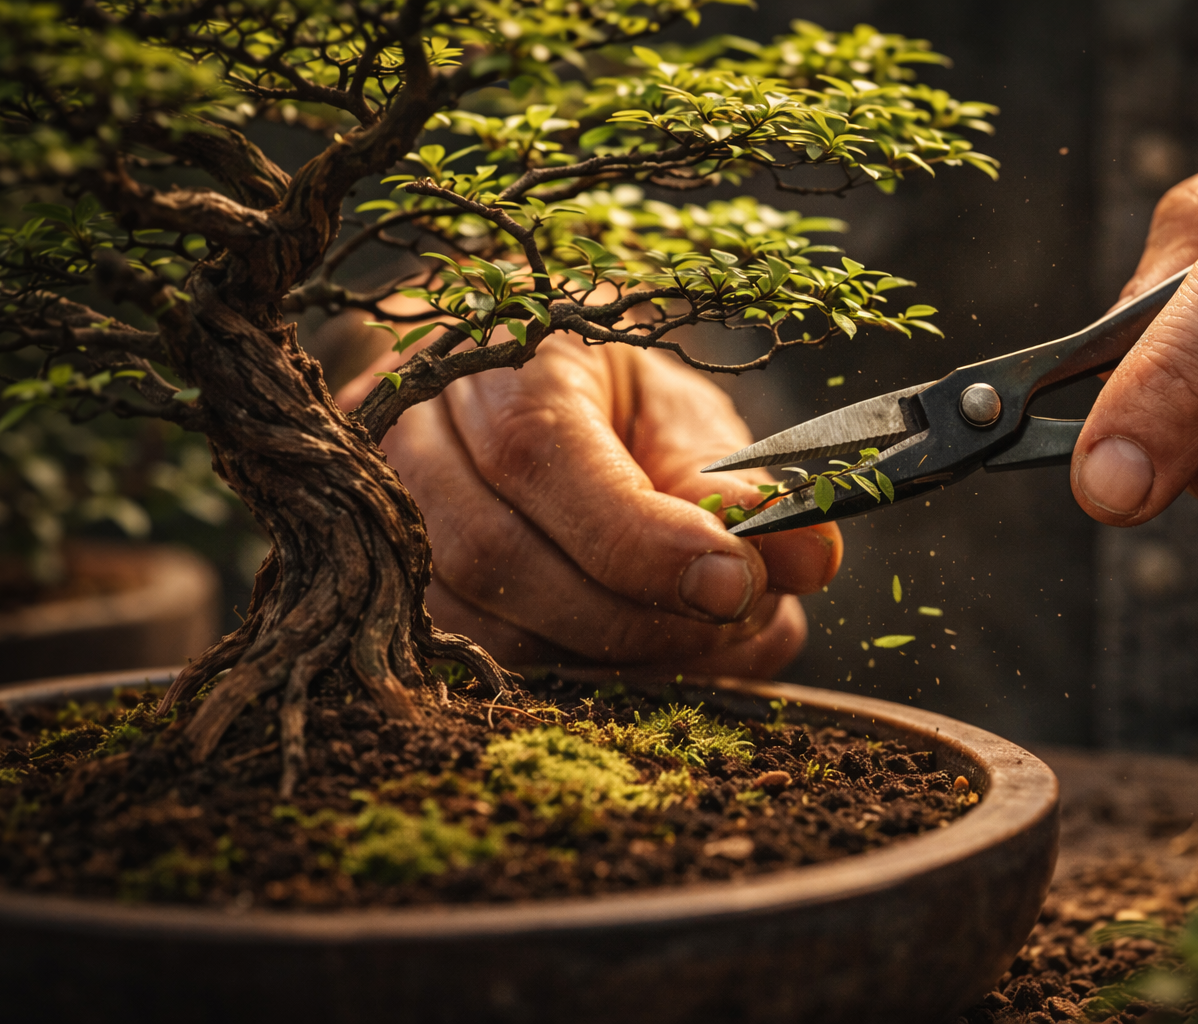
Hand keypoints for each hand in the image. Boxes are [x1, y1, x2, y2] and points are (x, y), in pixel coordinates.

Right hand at [335, 327, 840, 675]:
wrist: (500, 390)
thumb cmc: (600, 397)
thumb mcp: (677, 413)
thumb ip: (738, 483)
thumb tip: (814, 556)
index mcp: (498, 358)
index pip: (542, 457)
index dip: (640, 539)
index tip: (737, 582)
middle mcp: (416, 432)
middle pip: (498, 554)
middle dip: (634, 615)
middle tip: (737, 620)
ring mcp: (383, 513)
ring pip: (478, 623)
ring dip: (606, 657)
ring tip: (698, 638)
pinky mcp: (390, 585)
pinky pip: (470, 659)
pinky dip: (568, 675)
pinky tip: (635, 659)